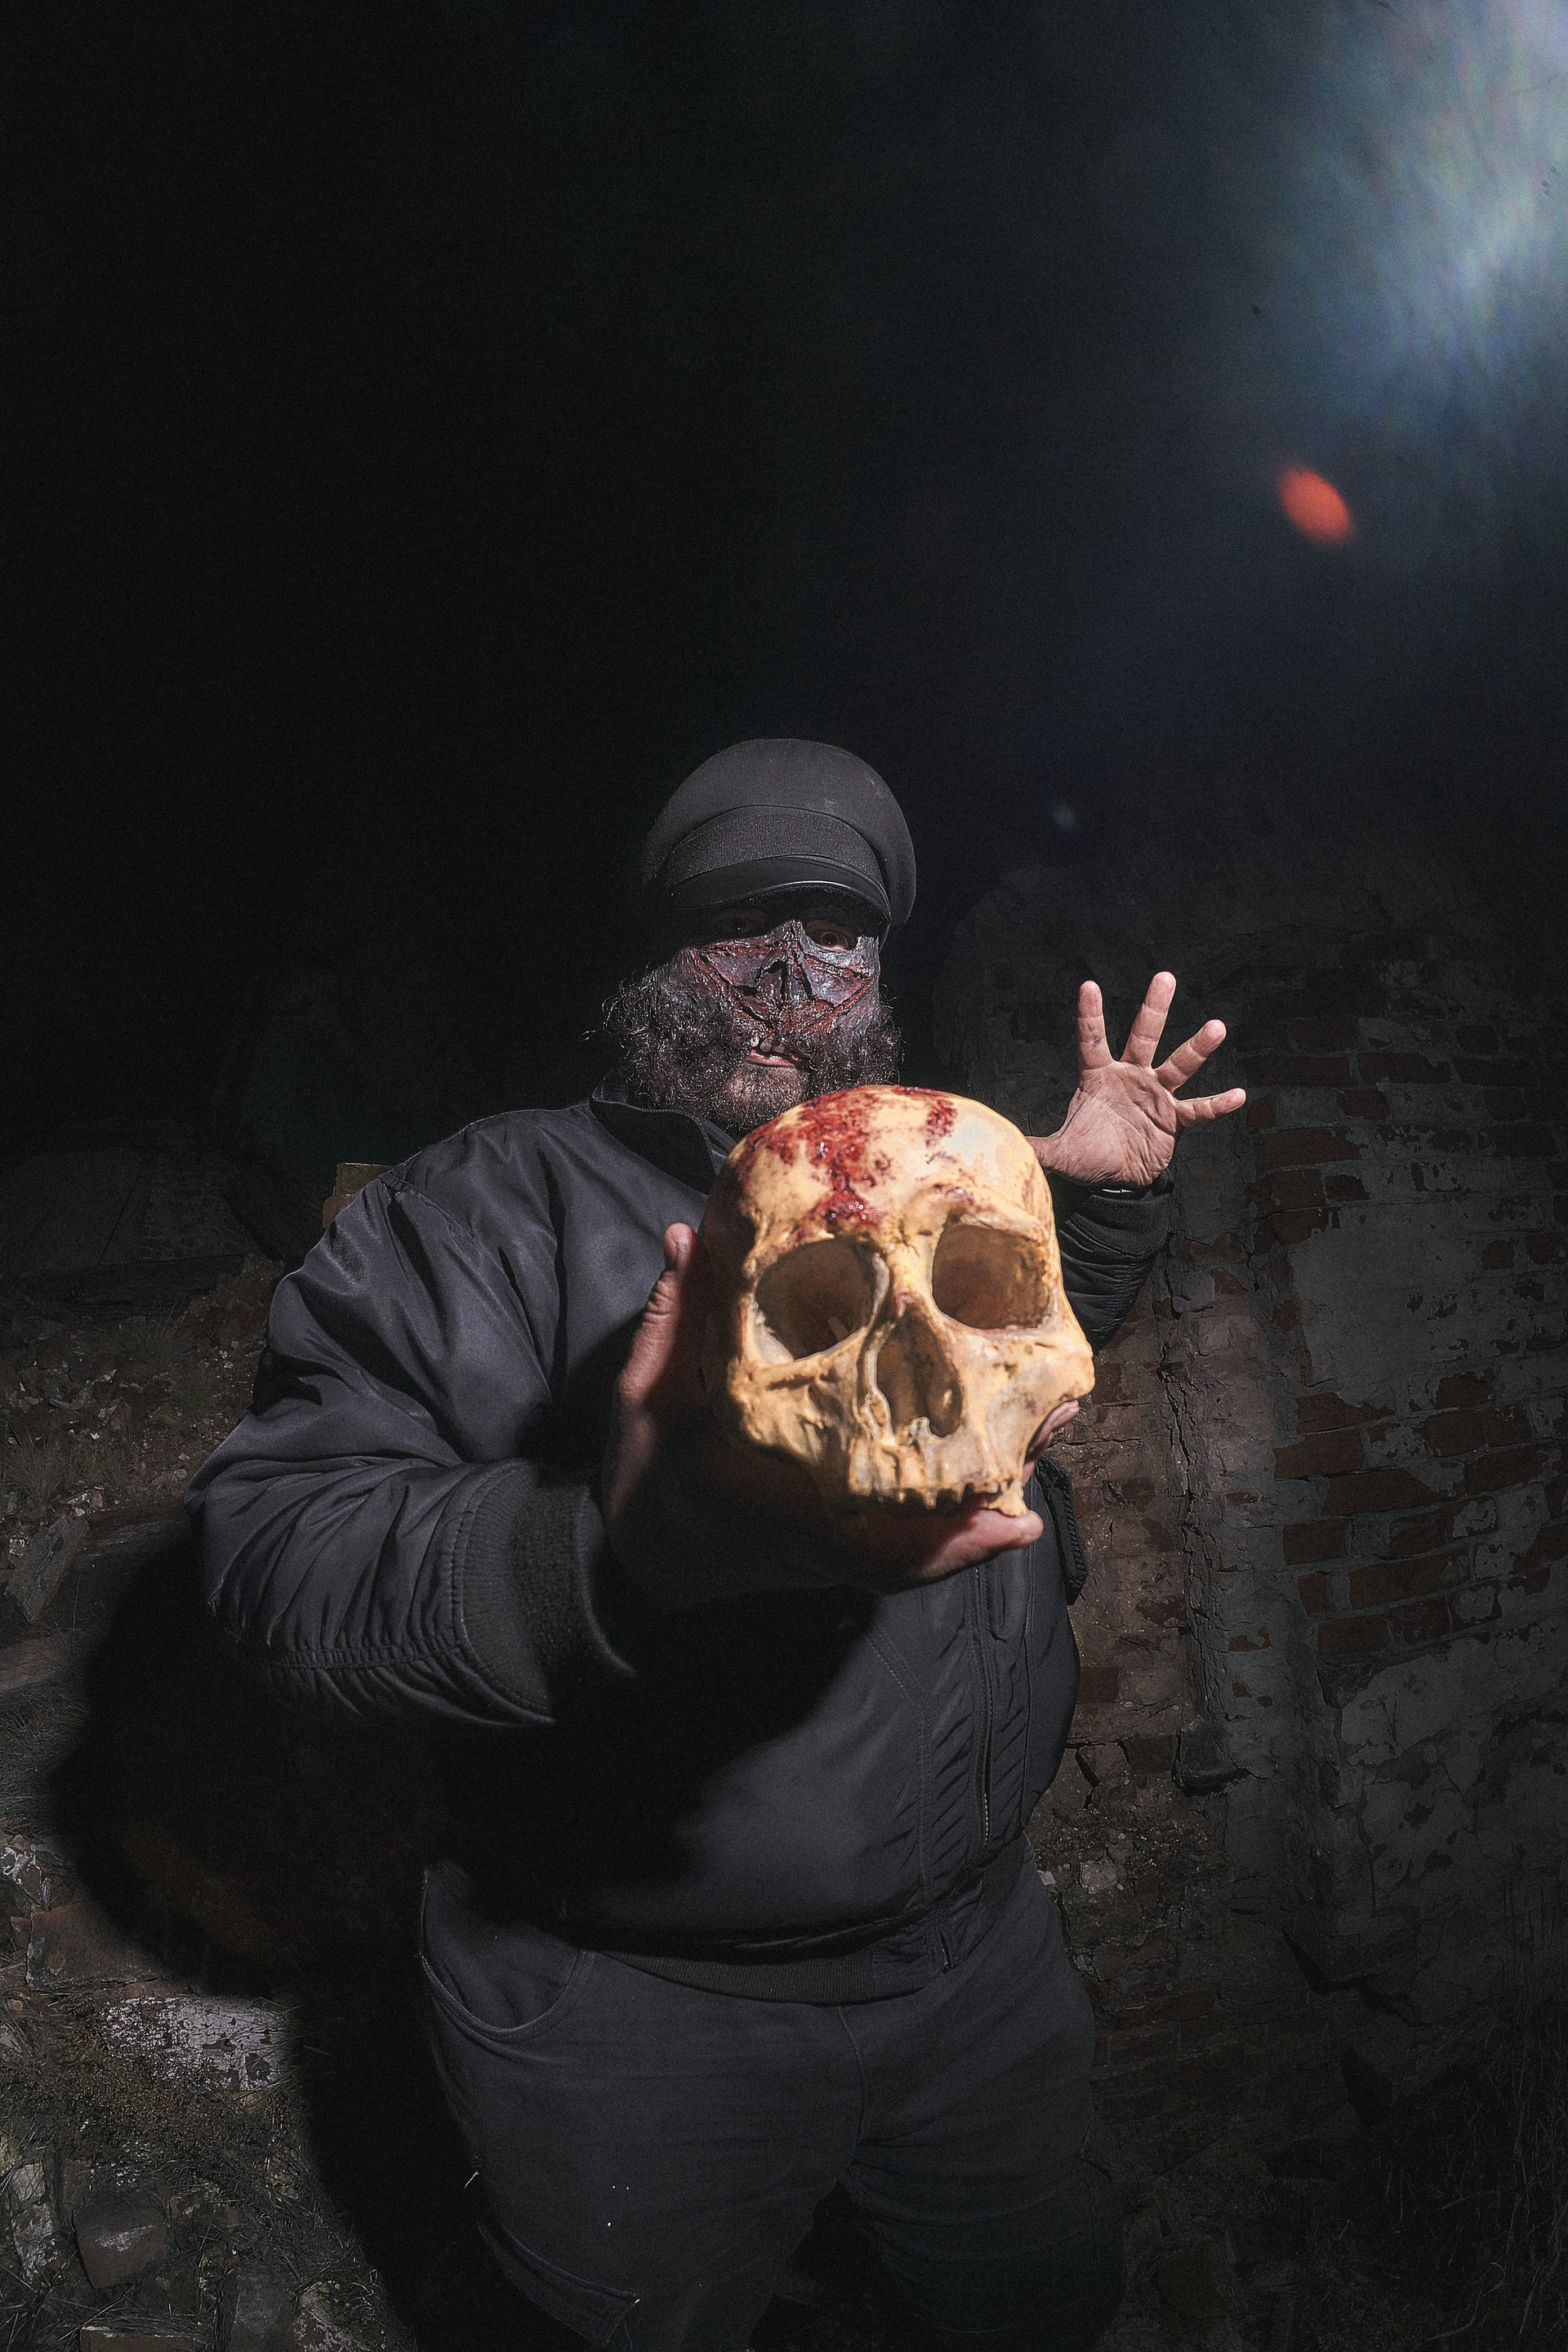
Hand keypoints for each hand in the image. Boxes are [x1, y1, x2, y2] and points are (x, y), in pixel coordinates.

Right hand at [603, 1226, 1050, 1608]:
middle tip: (1056, 1419)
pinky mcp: (839, 1544)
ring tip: (1050, 1423)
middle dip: (996, 1487)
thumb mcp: (646, 1395)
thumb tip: (689, 1236)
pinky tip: (1011, 1501)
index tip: (1018, 1520)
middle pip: (926, 1543)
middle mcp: (814, 1539)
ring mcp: (830, 1550)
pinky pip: (910, 1547)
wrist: (640, 1554)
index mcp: (770, 1504)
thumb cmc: (644, 1474)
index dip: (948, 1540)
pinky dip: (961, 1532)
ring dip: (991, 1500)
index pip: (864, 1539)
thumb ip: (672, 1317)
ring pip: (927, 1547)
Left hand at [1028, 972, 1245, 1188]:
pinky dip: (1218, 1105)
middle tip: (1165, 976)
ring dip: (1197, 1048)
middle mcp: (1129, 1077)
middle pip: (1143, 1036)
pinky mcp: (1174, 1118)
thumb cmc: (1087, 1156)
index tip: (1087, 985)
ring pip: (1177, 1065)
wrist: (1116, 1181)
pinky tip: (1238, 1095)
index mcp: (1098, 1077)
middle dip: (1153, 1008)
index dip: (1089, 1015)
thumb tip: (1005, 1144)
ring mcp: (1155, 1095)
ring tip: (1216, 1026)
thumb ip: (1037, 1146)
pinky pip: (1199, 1109)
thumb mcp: (1059, 1152)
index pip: (1091, 1040)